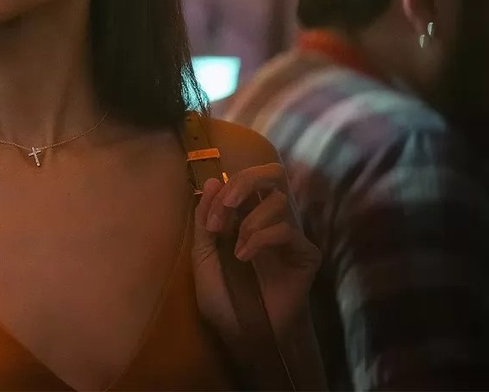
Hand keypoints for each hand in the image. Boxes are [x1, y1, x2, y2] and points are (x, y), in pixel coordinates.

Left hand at [192, 163, 320, 343]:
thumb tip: (213, 180)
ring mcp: (290, 236)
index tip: (210, 220)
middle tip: (227, 204)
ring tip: (235, 249)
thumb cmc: (222, 296)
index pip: (246, 180)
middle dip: (246, 182)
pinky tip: (245, 258)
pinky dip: (261, 238)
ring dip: (249, 221)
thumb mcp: (203, 254)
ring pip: (279, 201)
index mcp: (246, 215)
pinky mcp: (305, 254)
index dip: (226, 188)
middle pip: (273, 175)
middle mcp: (271, 220)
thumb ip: (204, 219)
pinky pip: (287, 230)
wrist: (242, 332)